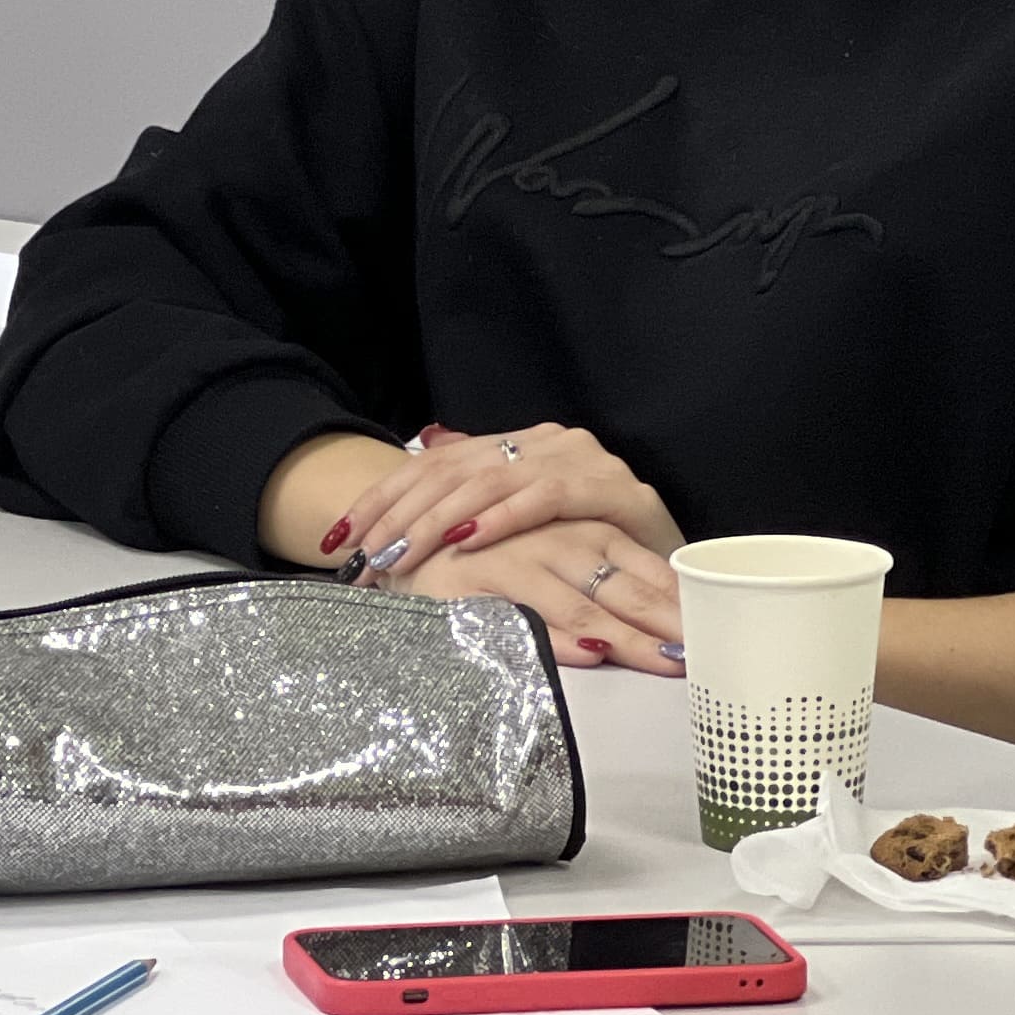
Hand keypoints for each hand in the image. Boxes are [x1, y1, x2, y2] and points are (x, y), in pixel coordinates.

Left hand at [253, 424, 684, 672]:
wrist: (675, 573)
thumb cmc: (591, 557)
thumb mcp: (517, 537)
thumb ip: (468, 517)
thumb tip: (396, 524)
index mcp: (517, 446)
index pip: (433, 464)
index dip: (382, 498)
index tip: (338, 537)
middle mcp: (546, 441)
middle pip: (454, 471)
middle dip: (400, 515)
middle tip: (362, 554)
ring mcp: (583, 459)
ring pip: (492, 481)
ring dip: (439, 519)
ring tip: (400, 551)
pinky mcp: (615, 488)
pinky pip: (548, 496)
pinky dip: (504, 517)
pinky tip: (469, 539)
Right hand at [396, 519, 683, 672]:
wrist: (396, 537)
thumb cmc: (482, 556)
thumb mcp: (544, 555)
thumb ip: (591, 581)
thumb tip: (652, 624)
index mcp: (577, 526)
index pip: (641, 564)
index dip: (677, 600)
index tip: (712, 634)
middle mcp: (554, 536)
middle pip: (623, 585)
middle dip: (666, 624)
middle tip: (705, 657)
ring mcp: (516, 556)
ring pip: (583, 602)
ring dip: (629, 638)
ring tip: (666, 664)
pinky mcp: (476, 579)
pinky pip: (526, 613)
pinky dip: (560, 636)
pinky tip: (592, 655)